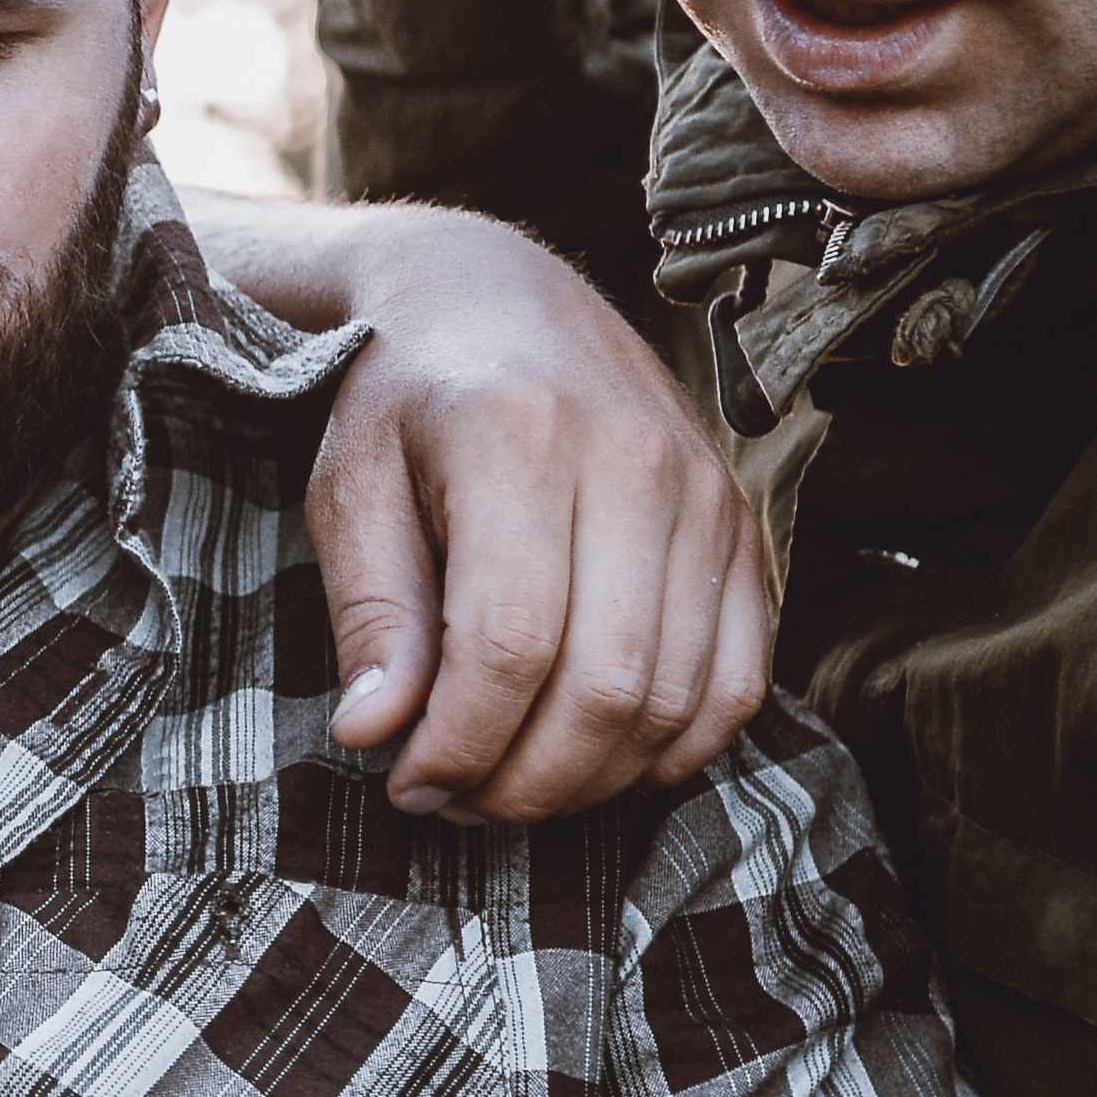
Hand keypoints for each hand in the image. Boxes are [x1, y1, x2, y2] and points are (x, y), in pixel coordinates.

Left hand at [281, 206, 773, 817]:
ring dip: (594, 777)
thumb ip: (369, 611)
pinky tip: (602, 757)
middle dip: (526, 780)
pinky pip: (740, 681)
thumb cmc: (409, 397)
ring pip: (677, 699)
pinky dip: (677, 748)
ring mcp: (707, 494)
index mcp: (520, 437)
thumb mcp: (352, 484)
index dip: (460, 743)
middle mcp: (635, 461)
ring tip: (516, 781)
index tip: (410, 781)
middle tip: (461, 800)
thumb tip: (377, 734)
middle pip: (606, 686)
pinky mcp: (744, 528)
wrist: (503, 296)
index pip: (509, 644)